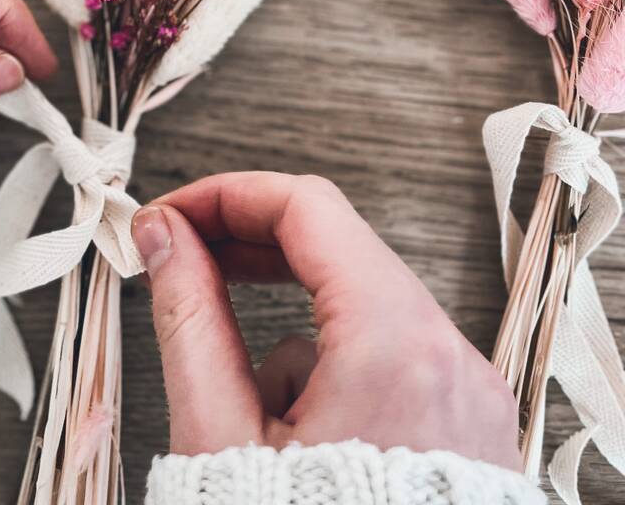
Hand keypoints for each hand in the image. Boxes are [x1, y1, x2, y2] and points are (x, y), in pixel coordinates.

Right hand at [131, 172, 520, 469]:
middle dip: (248, 244)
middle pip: (337, 244)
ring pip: (356, 300)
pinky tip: (296, 434)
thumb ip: (188, 314)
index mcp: (394, 344)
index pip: (306, 209)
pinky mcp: (465, 416)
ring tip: (239, 399)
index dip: (226, 195)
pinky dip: (326, 363)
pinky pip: (385, 349)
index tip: (170, 213)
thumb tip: (164, 236)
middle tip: (180, 252)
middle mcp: (448, 353)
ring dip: (283, 320)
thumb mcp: (219, 434)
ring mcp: (465, 386)